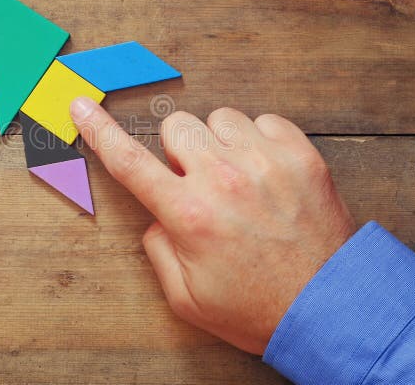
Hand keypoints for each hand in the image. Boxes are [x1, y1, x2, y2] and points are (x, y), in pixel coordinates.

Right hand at [70, 97, 356, 354]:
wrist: (331, 308)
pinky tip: (265, 172)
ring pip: (220, 117)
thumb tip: (157, 214)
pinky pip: (264, 120)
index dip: (99, 131)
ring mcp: (265, 162)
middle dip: (179, 151)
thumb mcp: (187, 298)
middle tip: (198, 182)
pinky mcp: (301, 155)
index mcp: (189, 215)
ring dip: (219, 143)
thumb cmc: (257, 308)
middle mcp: (224, 179)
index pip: (129, 162)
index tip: (83, 106)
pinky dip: (259, 140)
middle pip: (177, 126)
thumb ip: (158, 249)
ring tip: (238, 178)